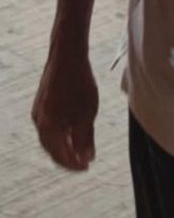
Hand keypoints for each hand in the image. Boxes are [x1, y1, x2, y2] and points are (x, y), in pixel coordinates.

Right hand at [32, 43, 98, 170]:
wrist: (67, 54)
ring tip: (81, 146)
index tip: (88, 166)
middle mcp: (39, 122)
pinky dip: (61, 131)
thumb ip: (85, 139)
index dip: (74, 165)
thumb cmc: (79, 83)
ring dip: (65, 144)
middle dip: (68, 156)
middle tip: (84, 160)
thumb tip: (86, 158)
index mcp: (48, 129)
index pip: (60, 157)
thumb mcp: (87, 114)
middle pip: (52, 149)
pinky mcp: (42, 102)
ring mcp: (38, 111)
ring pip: (51, 136)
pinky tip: (74, 128)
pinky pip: (50, 124)